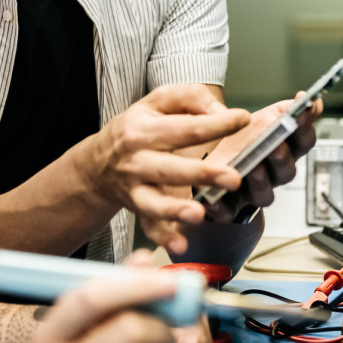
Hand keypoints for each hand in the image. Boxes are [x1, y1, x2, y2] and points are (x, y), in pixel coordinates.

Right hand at [82, 84, 250, 251]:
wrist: (99, 162)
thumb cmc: (136, 129)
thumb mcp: (156, 102)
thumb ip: (189, 98)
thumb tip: (221, 112)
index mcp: (144, 130)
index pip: (186, 128)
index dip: (217, 125)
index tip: (243, 121)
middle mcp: (138, 160)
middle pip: (171, 168)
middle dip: (202, 174)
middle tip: (233, 178)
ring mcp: (136, 188)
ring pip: (155, 202)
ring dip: (177, 209)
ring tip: (199, 213)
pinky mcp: (138, 209)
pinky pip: (149, 227)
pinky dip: (163, 237)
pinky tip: (179, 245)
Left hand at [200, 94, 321, 222]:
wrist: (210, 168)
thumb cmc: (238, 144)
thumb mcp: (261, 120)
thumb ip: (284, 110)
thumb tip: (305, 97)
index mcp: (284, 153)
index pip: (304, 143)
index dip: (305, 129)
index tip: (302, 112)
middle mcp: (272, 175)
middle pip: (287, 171)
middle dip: (282, 157)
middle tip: (275, 144)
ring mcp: (251, 193)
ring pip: (264, 194)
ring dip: (260, 180)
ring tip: (253, 166)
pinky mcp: (228, 208)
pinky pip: (227, 212)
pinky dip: (221, 206)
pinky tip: (213, 197)